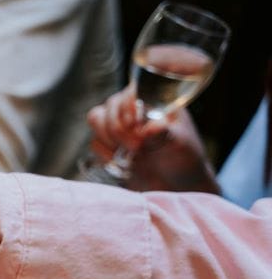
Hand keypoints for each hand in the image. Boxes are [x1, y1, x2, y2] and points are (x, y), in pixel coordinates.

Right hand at [88, 87, 219, 193]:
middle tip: (137, 148)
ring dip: (109, 139)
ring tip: (130, 154)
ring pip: (96, 119)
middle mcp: (134, 110)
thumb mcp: (180, 146)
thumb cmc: (184, 160)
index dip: (128, 107)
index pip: (132, 91)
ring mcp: (119, 126)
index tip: (135, 126)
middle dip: (119, 129)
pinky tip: (123, 163)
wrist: (175, 186)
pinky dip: (106, 154)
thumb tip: (150, 128)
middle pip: (110, 106)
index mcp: (156, 102)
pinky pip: (95, 142)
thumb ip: (165, 135)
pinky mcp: (108, 145)